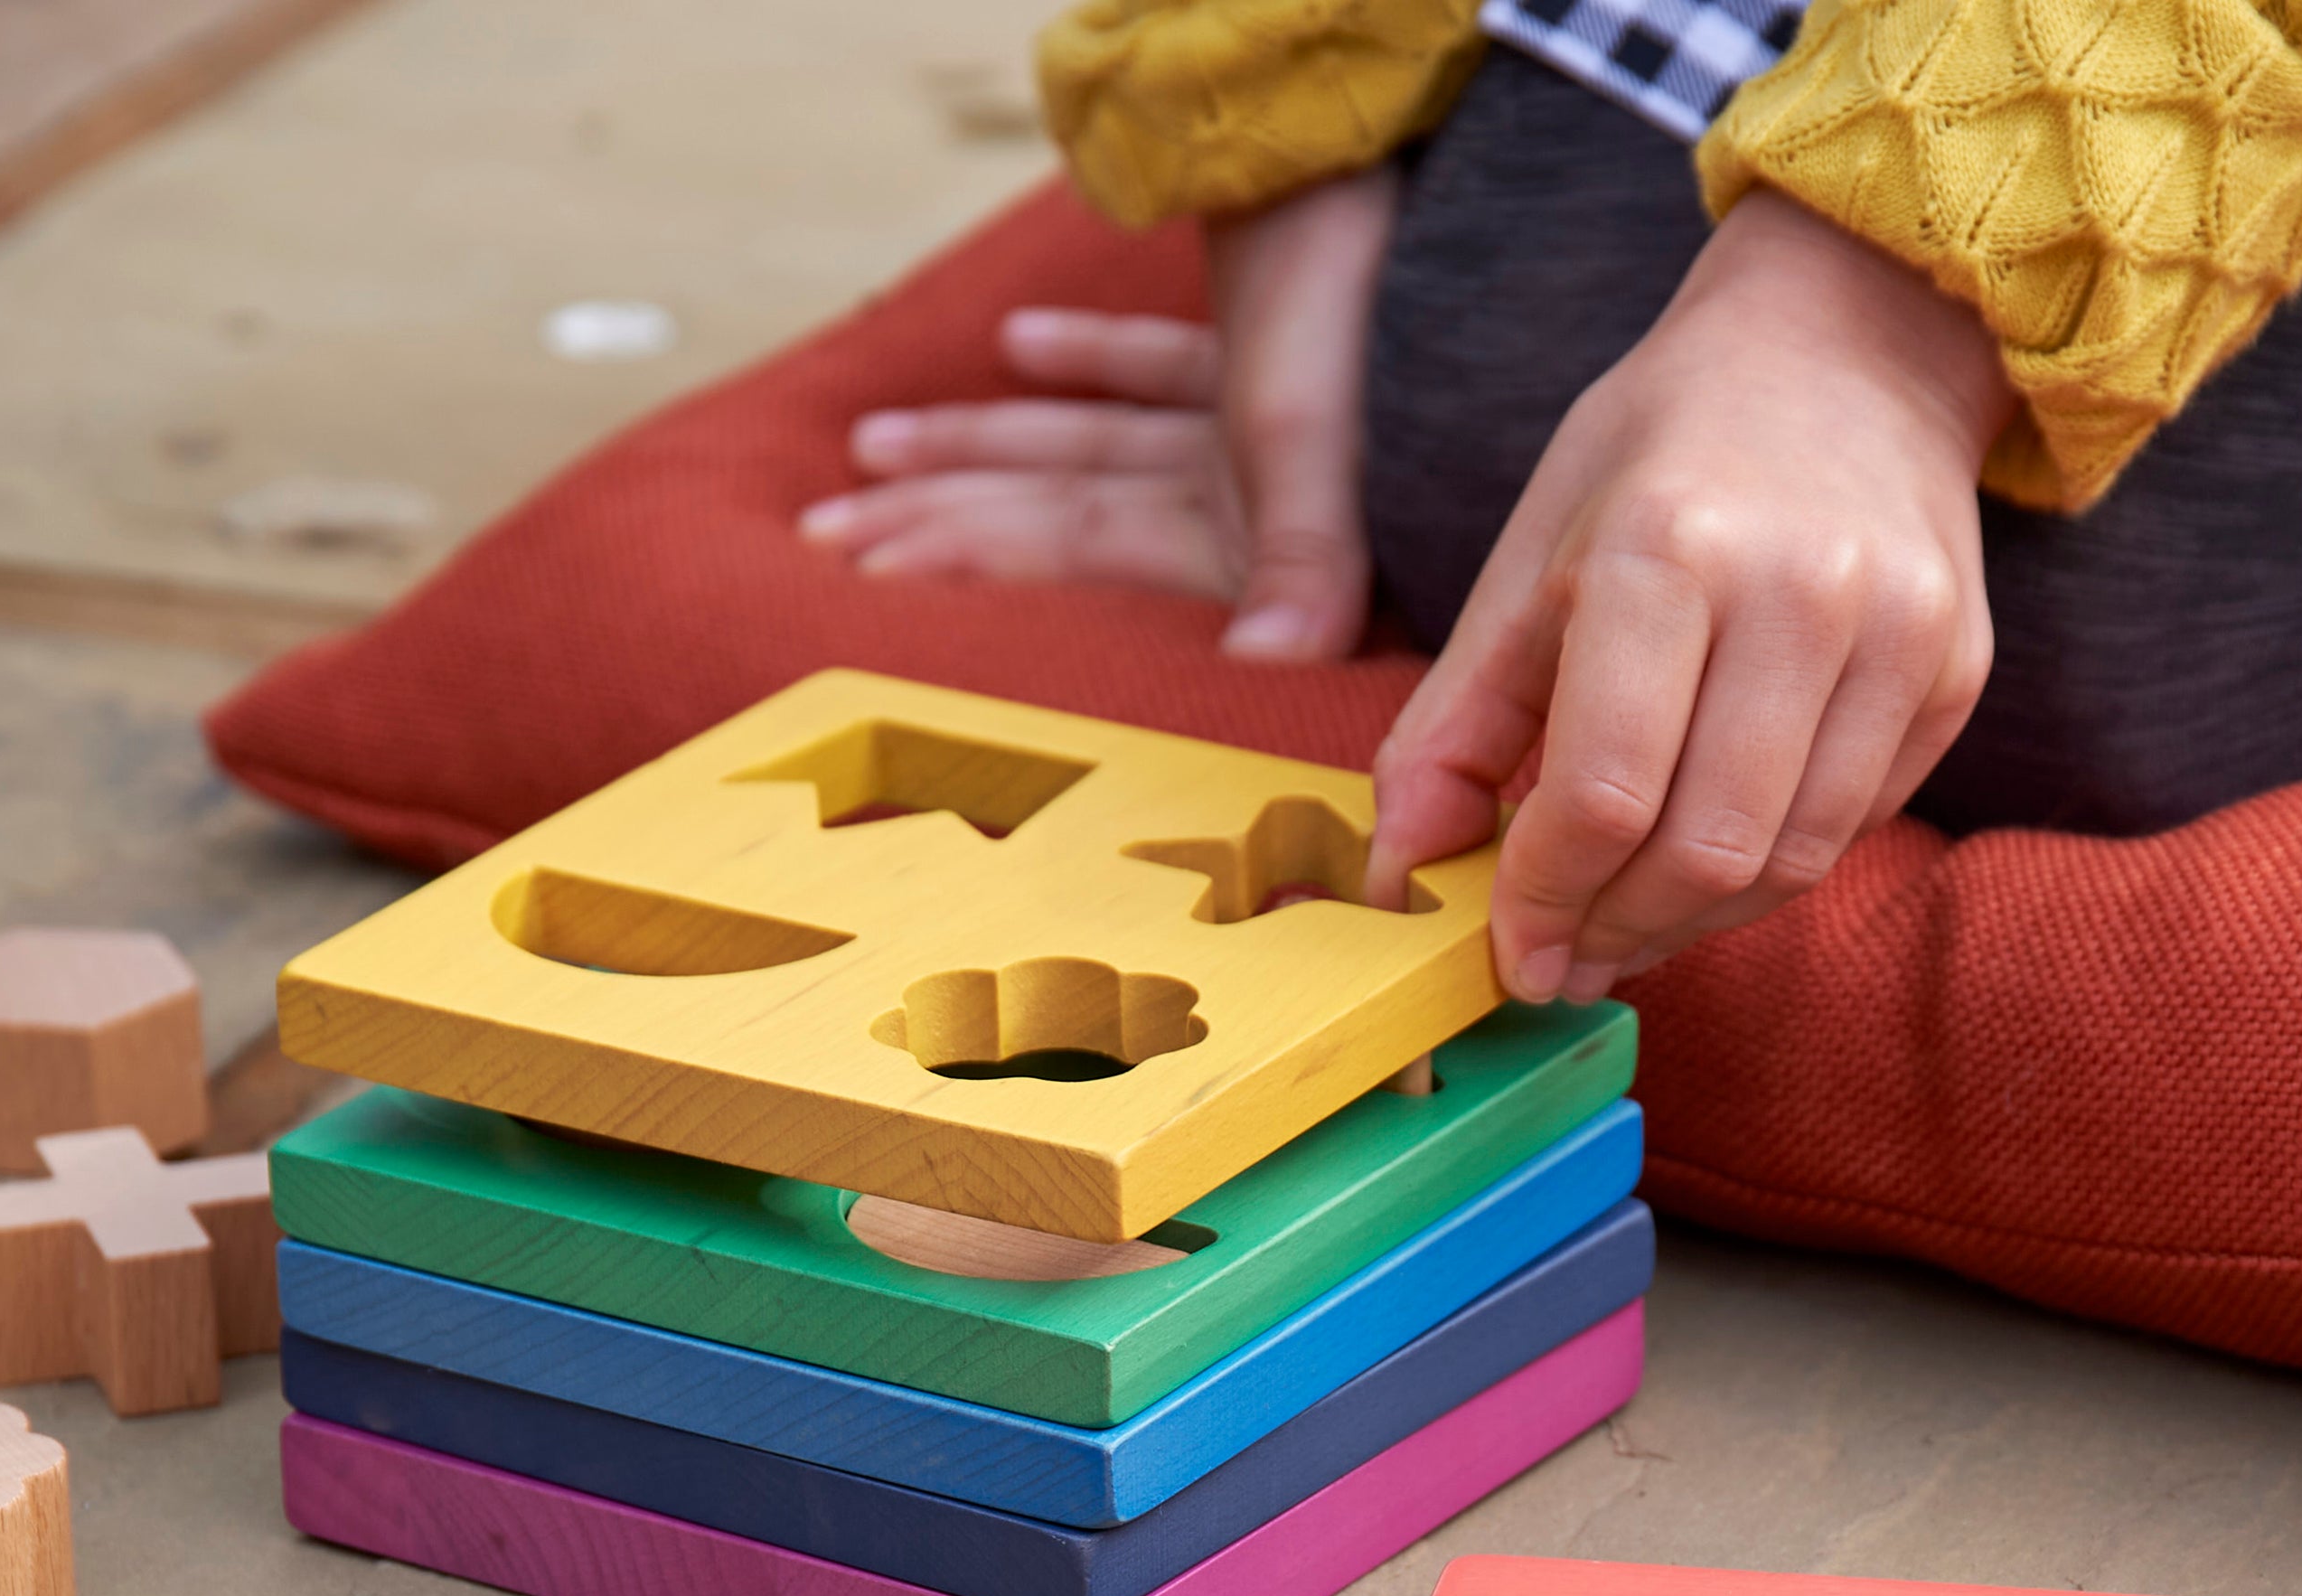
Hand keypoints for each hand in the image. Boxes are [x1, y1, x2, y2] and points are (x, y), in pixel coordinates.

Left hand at [796, 168, 1395, 662]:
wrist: (1479, 223)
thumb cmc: (1408, 332)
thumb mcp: (1336, 439)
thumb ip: (1305, 565)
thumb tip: (1270, 666)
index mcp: (1239, 525)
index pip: (1070, 551)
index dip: (964, 560)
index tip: (859, 580)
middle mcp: (1232, 496)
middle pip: (1053, 512)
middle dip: (937, 523)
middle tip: (822, 544)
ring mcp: (1247, 435)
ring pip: (1084, 445)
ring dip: (982, 448)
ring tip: (871, 456)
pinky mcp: (1269, 366)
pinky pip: (1161, 372)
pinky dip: (1092, 363)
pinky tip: (1017, 347)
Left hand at [1366, 191, 2013, 1000]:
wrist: (1849, 349)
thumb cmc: (1665, 456)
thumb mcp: (1532, 559)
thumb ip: (1455, 726)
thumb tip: (1399, 877)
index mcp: (1670, 548)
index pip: (1604, 793)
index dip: (1544, 901)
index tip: (1509, 953)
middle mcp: (1803, 590)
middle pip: (1702, 849)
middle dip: (1614, 930)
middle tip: (1563, 954)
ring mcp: (1901, 632)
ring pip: (1788, 862)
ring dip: (1691, 920)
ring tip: (1627, 917)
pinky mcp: (1957, 671)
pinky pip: (1853, 828)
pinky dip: (1767, 870)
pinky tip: (1711, 851)